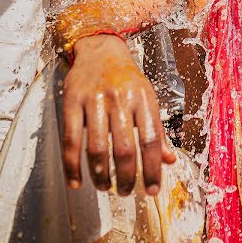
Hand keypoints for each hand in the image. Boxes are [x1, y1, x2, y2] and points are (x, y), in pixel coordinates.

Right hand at [62, 34, 175, 195]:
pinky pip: (71, 142)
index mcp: (143, 98)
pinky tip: (77, 182)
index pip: (152, 139)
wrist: (101, 50)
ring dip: (102, 176)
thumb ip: (157, 129)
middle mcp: (121, 99)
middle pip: (125, 148)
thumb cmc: (128, 79)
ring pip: (98, 149)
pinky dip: (72, 168)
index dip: (154, 168)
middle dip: (128, 177)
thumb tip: (170, 160)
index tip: (154, 188)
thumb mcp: (147, 98)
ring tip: (106, 187)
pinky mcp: (72, 103)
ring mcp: (95, 101)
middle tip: (128, 192)